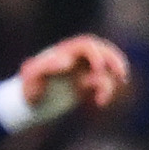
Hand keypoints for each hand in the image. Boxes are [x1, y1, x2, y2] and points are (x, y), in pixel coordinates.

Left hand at [18, 33, 132, 116]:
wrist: (28, 104)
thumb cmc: (27, 88)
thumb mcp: (31, 78)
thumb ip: (45, 67)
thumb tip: (67, 61)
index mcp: (63, 52)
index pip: (85, 44)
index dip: (96, 53)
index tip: (98, 69)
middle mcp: (75, 58)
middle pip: (101, 49)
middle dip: (113, 58)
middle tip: (121, 74)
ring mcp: (81, 70)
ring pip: (105, 65)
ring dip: (114, 73)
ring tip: (121, 82)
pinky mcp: (84, 84)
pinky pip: (101, 82)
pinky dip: (105, 91)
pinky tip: (99, 103)